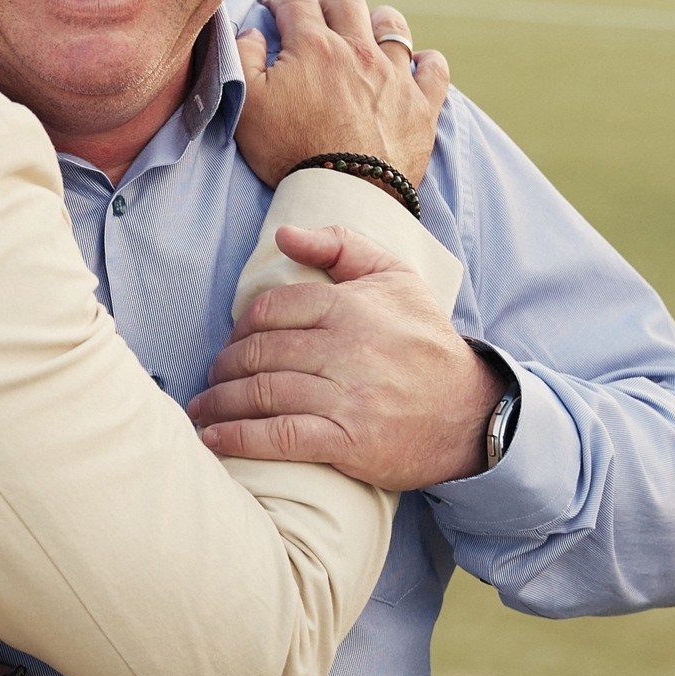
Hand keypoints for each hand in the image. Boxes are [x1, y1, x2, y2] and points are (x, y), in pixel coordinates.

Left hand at [187, 224, 503, 491]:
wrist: (471, 412)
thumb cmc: (424, 342)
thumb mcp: (395, 277)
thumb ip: (340, 245)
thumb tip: (283, 235)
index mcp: (353, 306)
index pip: (271, 310)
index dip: (240, 328)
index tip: (232, 344)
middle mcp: (349, 348)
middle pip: (259, 353)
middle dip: (224, 368)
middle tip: (212, 379)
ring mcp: (349, 396)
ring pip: (263, 393)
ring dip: (220, 403)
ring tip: (203, 409)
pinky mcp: (350, 440)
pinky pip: (281, 437)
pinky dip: (240, 438)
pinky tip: (214, 439)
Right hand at [233, 0, 449, 187]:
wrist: (343, 194)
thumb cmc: (288, 152)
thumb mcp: (246, 105)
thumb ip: (242, 59)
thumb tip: (252, 32)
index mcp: (313, 47)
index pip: (295, 4)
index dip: (280, 4)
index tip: (274, 14)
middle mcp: (358, 50)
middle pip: (346, 2)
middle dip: (326, 2)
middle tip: (316, 18)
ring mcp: (395, 75)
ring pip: (392, 24)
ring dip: (375, 21)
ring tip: (363, 34)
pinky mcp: (422, 105)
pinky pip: (434, 68)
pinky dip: (426, 61)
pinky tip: (415, 64)